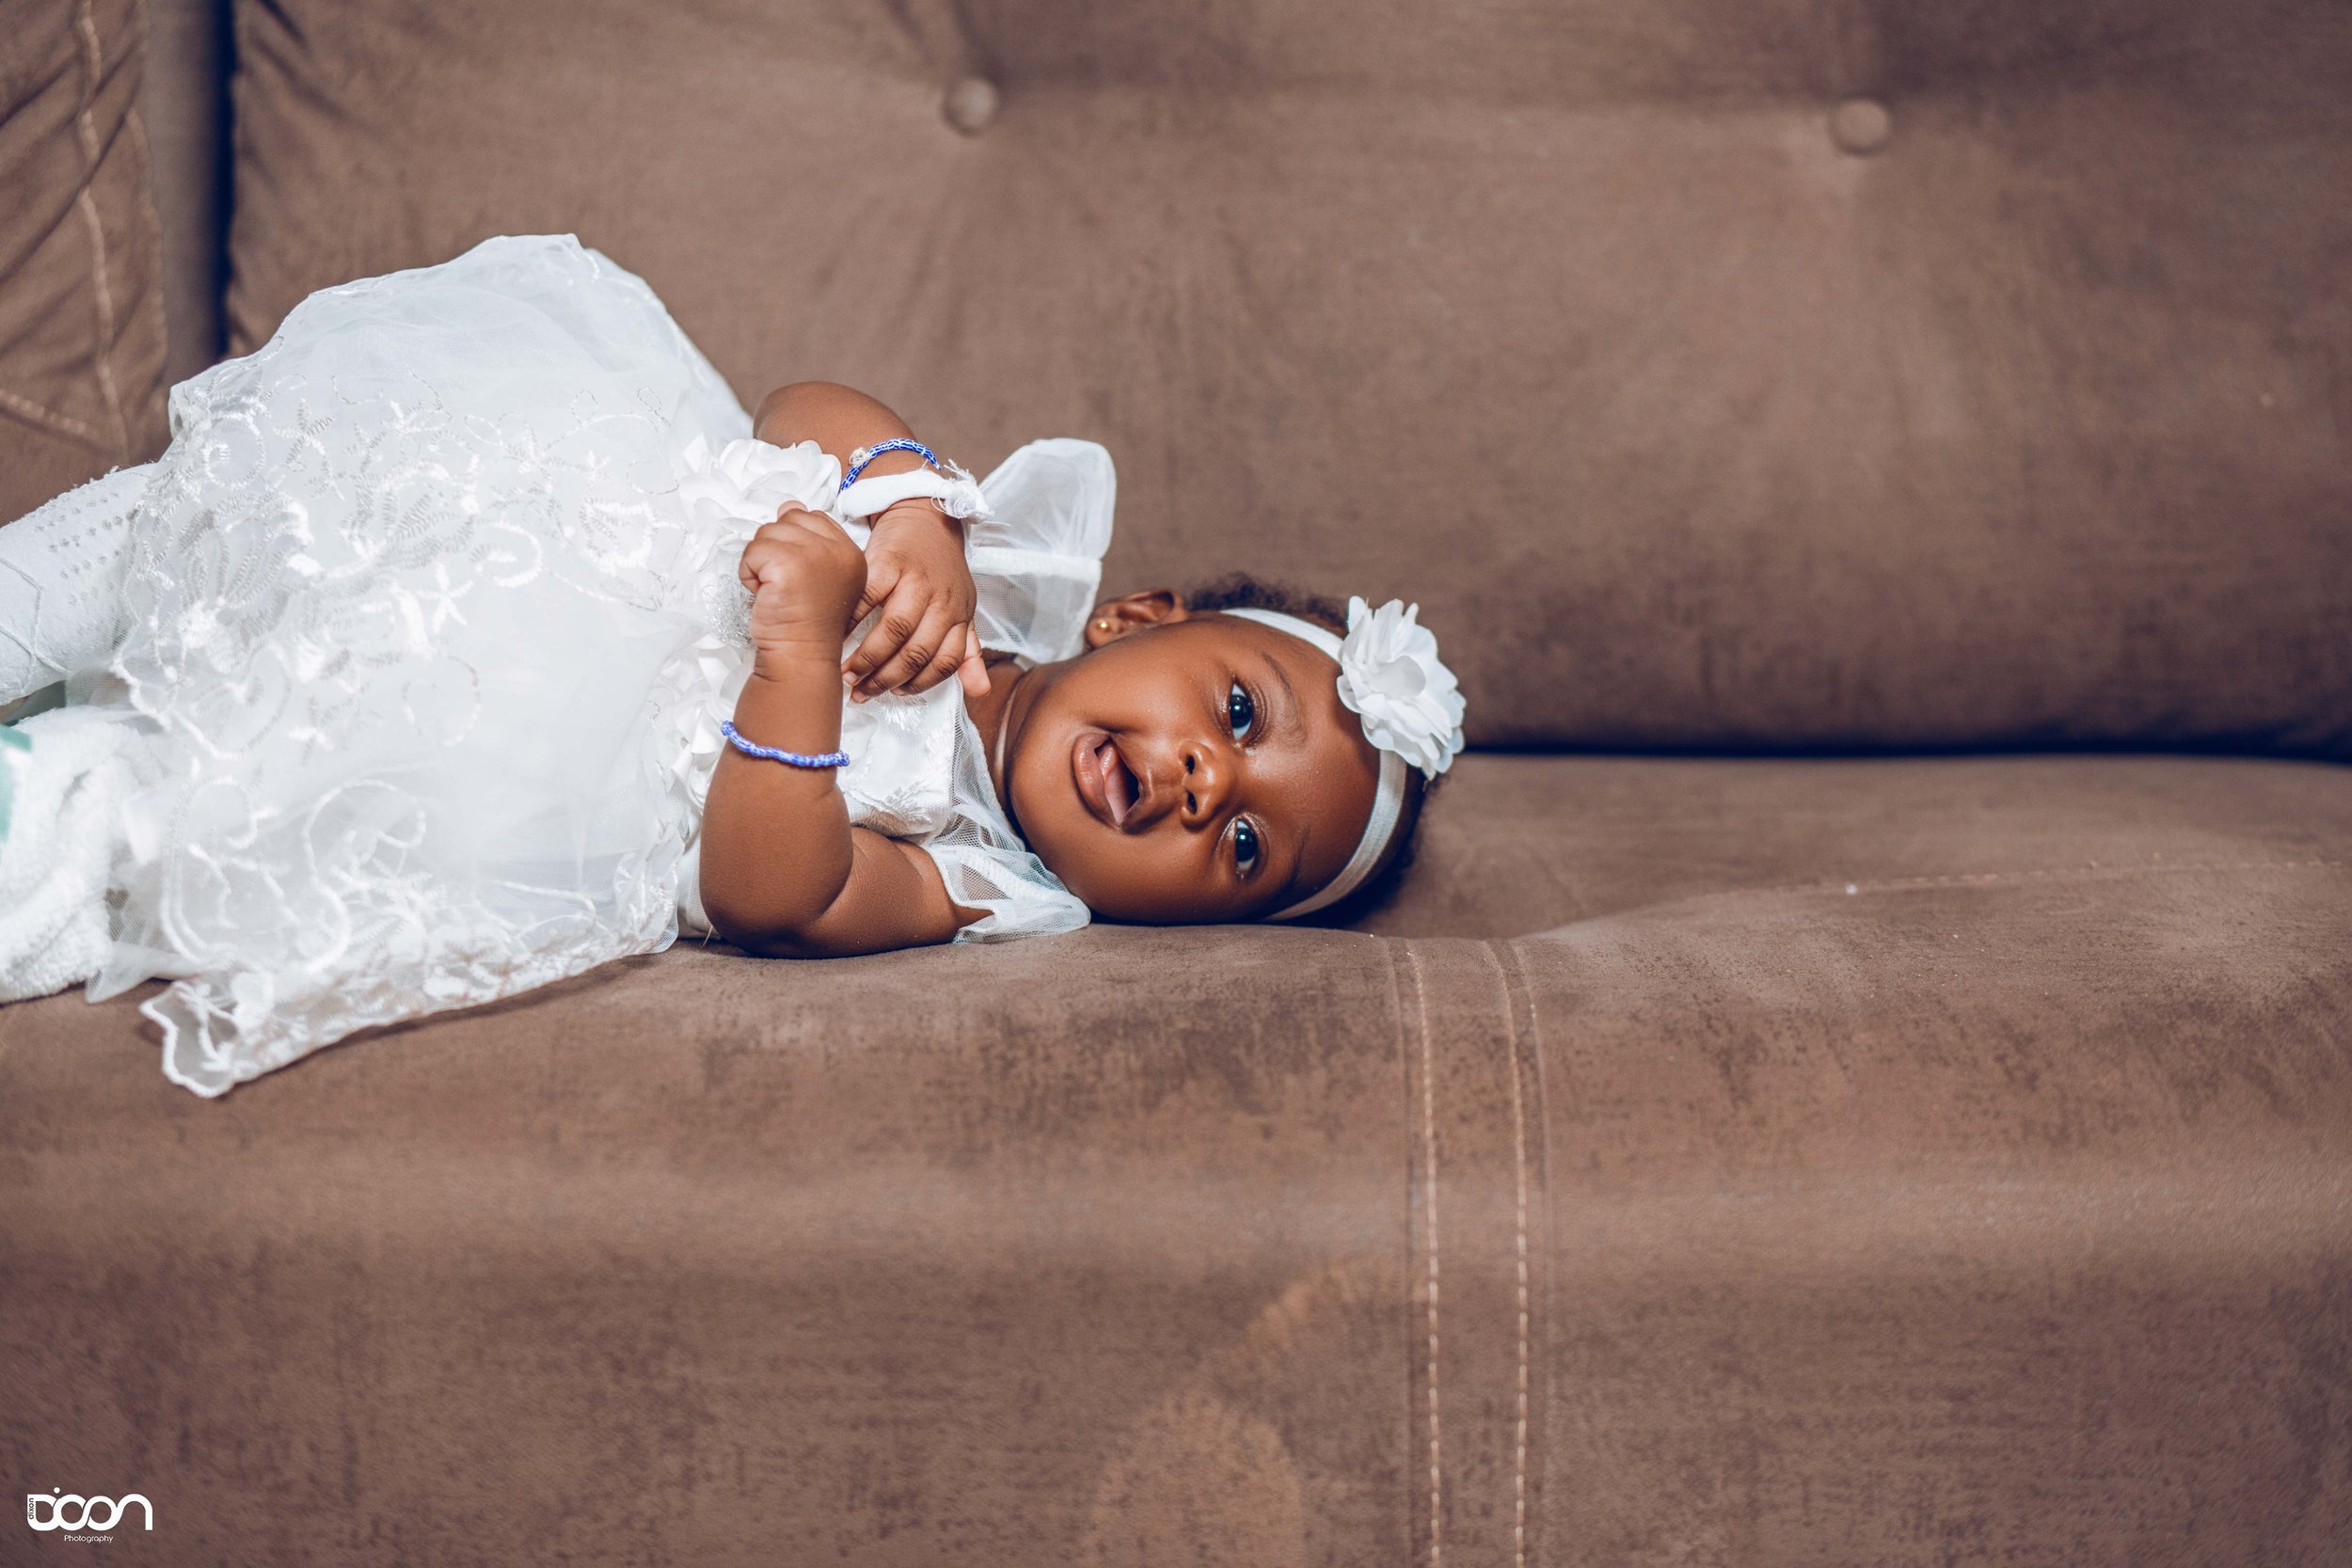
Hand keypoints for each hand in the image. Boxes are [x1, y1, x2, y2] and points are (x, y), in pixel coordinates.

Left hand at [737, 503, 868, 681]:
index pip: (811, 517)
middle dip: (775, 550)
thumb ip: (809, 540)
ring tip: (776, 591)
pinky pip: (752, 551)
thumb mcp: (817, 576)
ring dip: (760, 564)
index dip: (793, 544)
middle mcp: (838, 549)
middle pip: (788, 520)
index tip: (797, 577)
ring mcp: (815, 554)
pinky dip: (749, 575)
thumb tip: (789, 506)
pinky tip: (765, 595)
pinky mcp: (788, 564)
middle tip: (785, 585)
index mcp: (850, 552)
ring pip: (766, 533)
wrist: (800, 657)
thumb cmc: (805, 624)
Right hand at [842, 499, 988, 702]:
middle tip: (861, 691)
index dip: (919, 683)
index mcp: (959, 614)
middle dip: (886, 678)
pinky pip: (869, 597)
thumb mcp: (961, 607)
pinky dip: (852, 620)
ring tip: (847, 672)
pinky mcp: (889, 560)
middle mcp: (942, 599)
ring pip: (895, 629)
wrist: (923, 515)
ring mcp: (916, 579)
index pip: (946, 661)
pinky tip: (839, 637)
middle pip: (917, 651)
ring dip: (868, 658)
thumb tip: (980, 691)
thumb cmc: (939, 568)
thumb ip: (968, 650)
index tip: (895, 694)